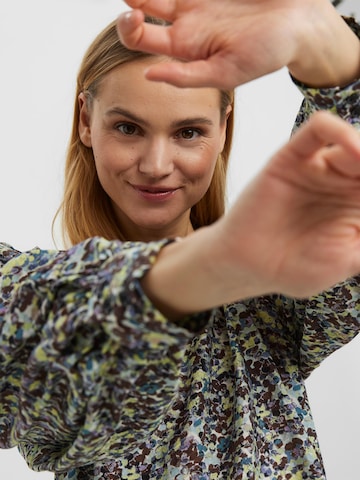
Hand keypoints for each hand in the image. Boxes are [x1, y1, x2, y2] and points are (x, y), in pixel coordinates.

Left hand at [118, 0, 359, 88]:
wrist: (301, 23)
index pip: (142, 39)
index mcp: (184, 47)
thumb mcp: (226, 74)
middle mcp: (185, 21)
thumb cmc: (268, 53)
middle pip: (143, 7)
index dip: (129, 29)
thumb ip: (187, 77)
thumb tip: (148, 76)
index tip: (133, 15)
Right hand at [142, 112, 359, 317]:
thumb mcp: (350, 259)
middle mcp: (343, 181)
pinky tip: (354, 150)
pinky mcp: (292, 157)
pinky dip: (339, 129)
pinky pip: (318, 129)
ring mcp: (318, 167)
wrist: (249, 267)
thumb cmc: (296, 267)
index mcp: (359, 203)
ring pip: (353, 140)